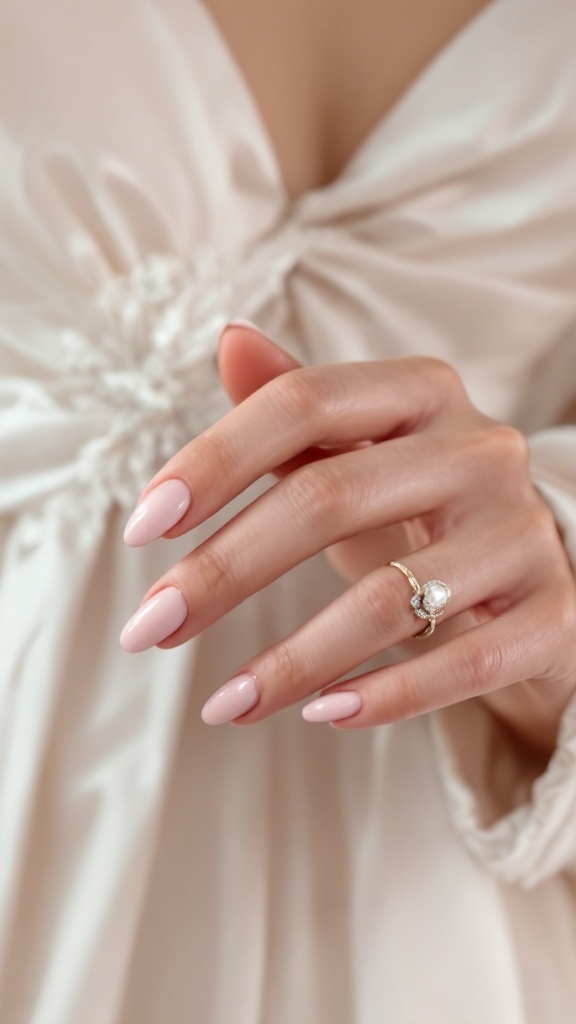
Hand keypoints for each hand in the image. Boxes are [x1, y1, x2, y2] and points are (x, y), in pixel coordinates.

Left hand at [119, 322, 575, 747]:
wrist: (532, 576)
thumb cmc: (421, 509)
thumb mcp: (358, 455)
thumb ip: (295, 407)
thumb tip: (229, 340)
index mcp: (422, 393)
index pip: (302, 404)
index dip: (212, 461)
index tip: (141, 529)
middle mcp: (479, 449)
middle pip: (328, 498)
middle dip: (224, 570)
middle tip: (149, 629)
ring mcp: (522, 532)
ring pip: (388, 598)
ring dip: (291, 660)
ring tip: (222, 703)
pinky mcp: (553, 614)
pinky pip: (464, 662)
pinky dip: (387, 695)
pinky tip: (321, 715)